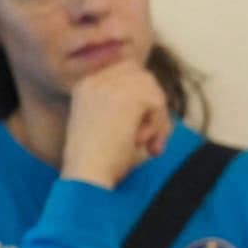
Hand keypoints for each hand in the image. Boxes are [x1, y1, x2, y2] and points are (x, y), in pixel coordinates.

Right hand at [60, 60, 170, 189]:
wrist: (88, 174)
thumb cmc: (102, 160)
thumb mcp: (113, 124)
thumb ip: (131, 106)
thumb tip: (161, 99)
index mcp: (86, 85)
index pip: (128, 72)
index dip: (144, 97)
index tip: (141, 128)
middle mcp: (94, 80)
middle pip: (144, 77)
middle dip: (154, 107)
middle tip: (150, 140)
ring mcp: (108, 85)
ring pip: (153, 90)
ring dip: (157, 119)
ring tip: (144, 142)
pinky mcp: (124, 95)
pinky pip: (158, 102)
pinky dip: (158, 125)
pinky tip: (140, 141)